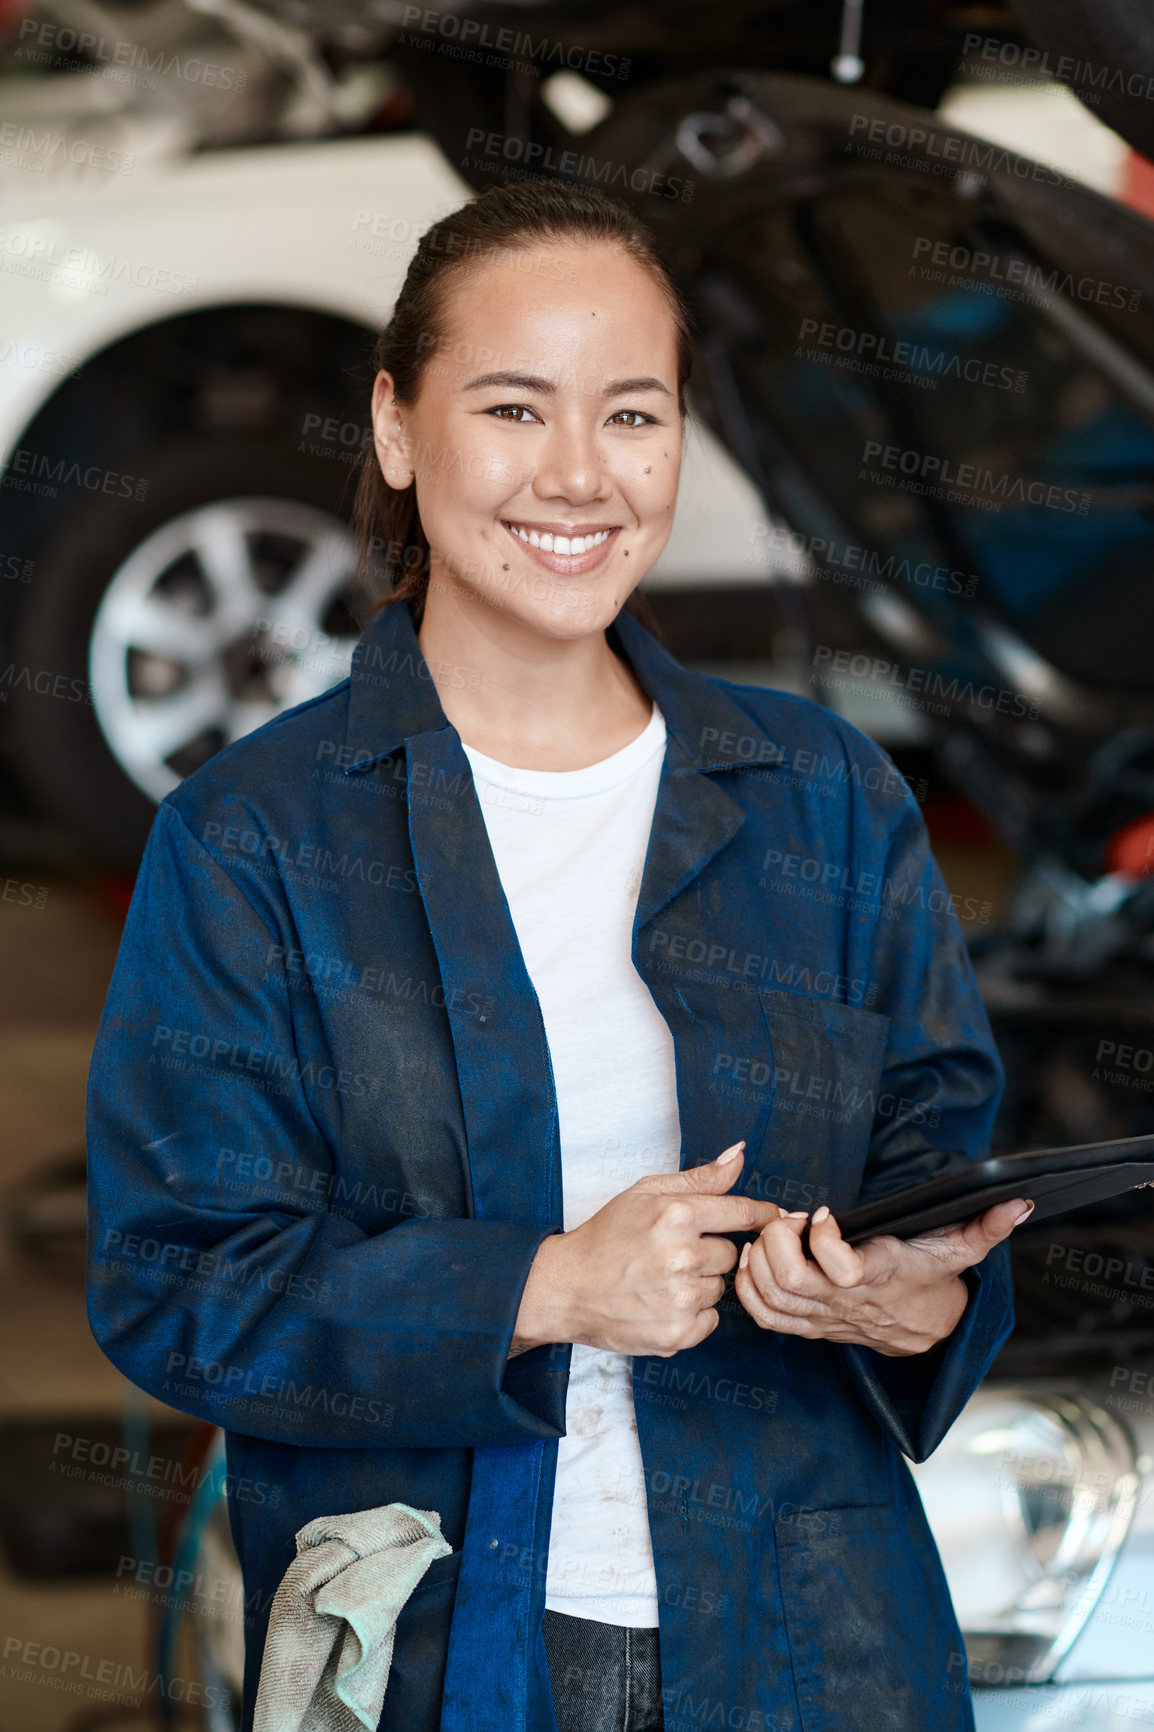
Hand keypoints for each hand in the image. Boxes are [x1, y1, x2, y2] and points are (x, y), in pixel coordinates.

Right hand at [511, 1142, 786, 1357]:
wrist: (566, 1287)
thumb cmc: (607, 1235)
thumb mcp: (646, 1192)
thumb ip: (699, 1178)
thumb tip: (739, 1153)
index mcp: (676, 1215)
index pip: (743, 1213)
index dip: (762, 1216)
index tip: (773, 1219)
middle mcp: (682, 1256)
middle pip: (730, 1254)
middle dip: (709, 1252)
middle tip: (675, 1254)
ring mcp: (680, 1299)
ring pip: (720, 1288)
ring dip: (700, 1284)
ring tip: (663, 1280)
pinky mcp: (677, 1334)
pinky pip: (710, 1320)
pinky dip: (692, 1315)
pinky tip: (663, 1303)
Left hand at [733, 1196, 1033, 1355]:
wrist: (925, 1331)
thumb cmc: (934, 1276)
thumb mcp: (962, 1247)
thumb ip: (987, 1224)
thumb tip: (1021, 1201)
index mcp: (882, 1276)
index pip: (844, 1270)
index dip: (824, 1239)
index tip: (824, 1212)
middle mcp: (847, 1302)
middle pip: (793, 1280)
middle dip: (777, 1240)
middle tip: (787, 1219)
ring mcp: (823, 1317)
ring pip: (772, 1296)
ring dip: (759, 1259)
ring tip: (771, 1232)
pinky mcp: (807, 1326)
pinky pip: (763, 1316)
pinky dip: (748, 1287)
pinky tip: (754, 1258)